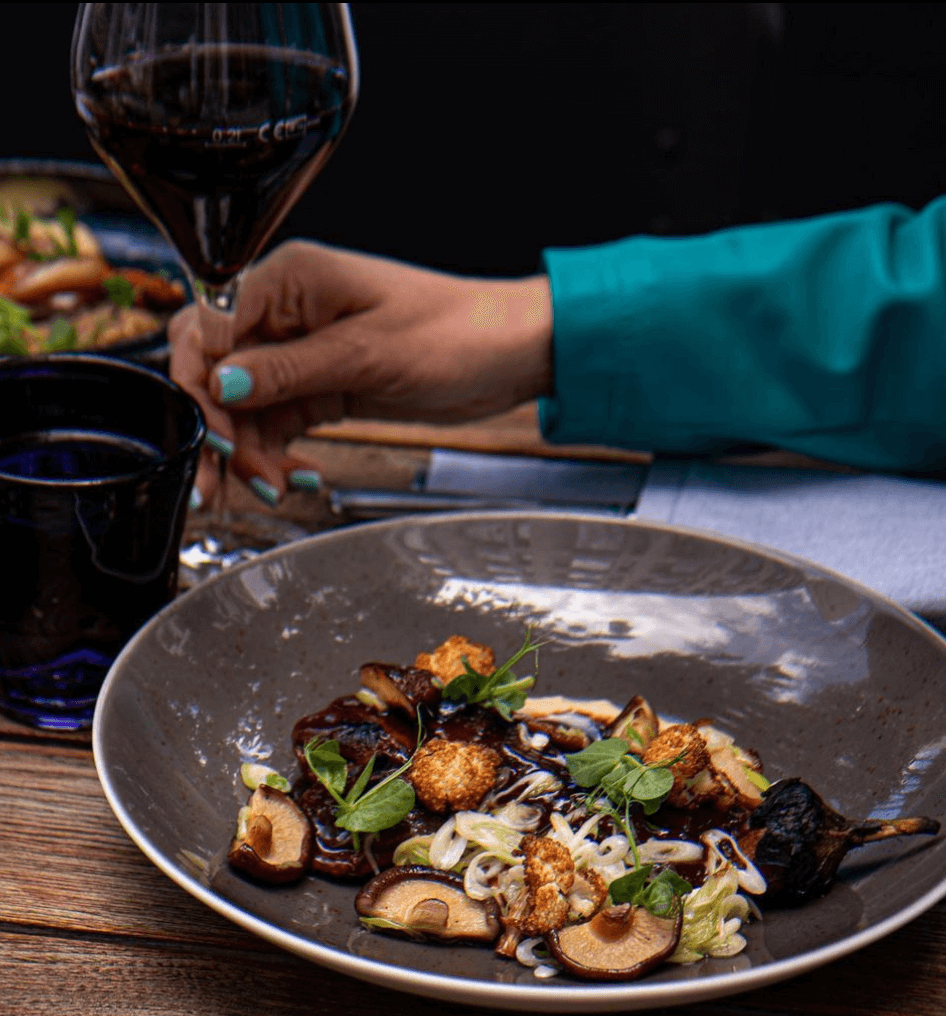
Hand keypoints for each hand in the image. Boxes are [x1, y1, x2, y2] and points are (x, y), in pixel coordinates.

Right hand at [169, 240, 552, 506]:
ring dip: (248, 451)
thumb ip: (288, 371)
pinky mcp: (322, 383)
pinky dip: (277, 452)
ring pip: (244, 406)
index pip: (209, 328)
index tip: (213, 439)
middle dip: (216, 428)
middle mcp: (287, 311)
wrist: (510, 354)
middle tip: (222, 481)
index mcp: (290, 280)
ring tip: (272, 487)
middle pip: (218, 370)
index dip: (200, 388)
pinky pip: (277, 421)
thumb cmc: (456, 333)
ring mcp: (303, 350)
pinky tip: (295, 476)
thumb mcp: (368, 354)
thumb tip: (219, 384)